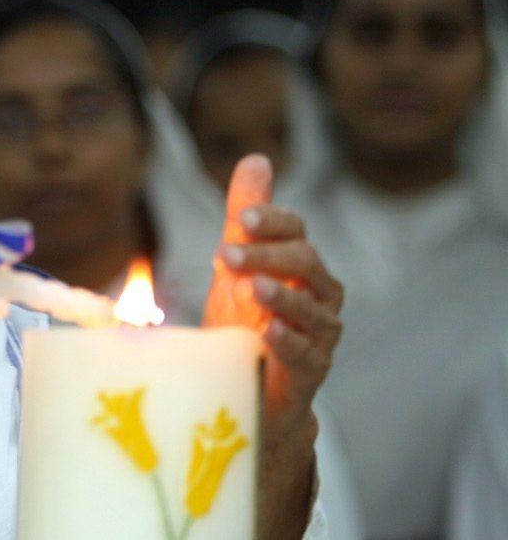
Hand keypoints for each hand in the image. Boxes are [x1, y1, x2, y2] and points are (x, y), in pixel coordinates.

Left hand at [203, 154, 343, 538]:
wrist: (247, 386)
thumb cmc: (245, 318)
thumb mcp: (237, 263)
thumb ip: (247, 214)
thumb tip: (256, 159)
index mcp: (300, 264)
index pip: (296, 231)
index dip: (274, 221)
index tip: (244, 217)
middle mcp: (318, 294)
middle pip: (307, 263)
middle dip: (270, 255)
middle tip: (226, 252)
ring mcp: (320, 334)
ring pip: (313, 309)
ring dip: (283, 297)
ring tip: (253, 287)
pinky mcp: (311, 371)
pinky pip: (308, 355)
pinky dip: (289, 341)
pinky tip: (268, 333)